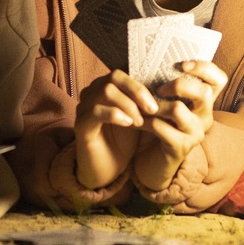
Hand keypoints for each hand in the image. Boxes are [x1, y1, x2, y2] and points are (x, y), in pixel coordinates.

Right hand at [73, 71, 154, 189]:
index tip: (155, 104)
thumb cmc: (123, 141)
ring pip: (106, 91)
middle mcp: (90, 94)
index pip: (120, 75)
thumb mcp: (137, 117)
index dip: (139, 86)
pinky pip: (96, 111)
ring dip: (128, 105)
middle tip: (152, 111)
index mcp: (103, 88)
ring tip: (140, 122)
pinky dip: (116, 115)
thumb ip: (142, 101)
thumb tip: (162, 87)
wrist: (108, 169)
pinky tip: (128, 124)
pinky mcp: (81, 125)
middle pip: (113, 78)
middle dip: (136, 92)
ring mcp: (83, 108)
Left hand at [133, 59, 224, 195]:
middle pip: (203, 92)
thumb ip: (166, 83)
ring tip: (144, 106)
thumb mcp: (167, 102)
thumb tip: (149, 57)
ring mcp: (196, 133)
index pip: (219, 79)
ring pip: (178, 109)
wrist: (155, 160)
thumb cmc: (160, 123)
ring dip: (156, 105)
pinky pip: (161, 128)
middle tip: (159, 89)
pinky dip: (145, 121)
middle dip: (178, 85)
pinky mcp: (181, 147)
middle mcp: (205, 116)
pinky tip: (136, 121)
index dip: (204, 68)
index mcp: (205, 101)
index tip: (182, 64)